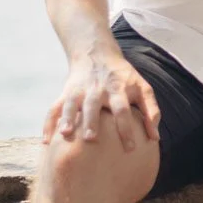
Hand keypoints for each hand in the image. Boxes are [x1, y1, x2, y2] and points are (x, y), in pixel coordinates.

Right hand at [42, 50, 160, 152]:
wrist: (97, 54)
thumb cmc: (124, 78)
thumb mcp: (142, 88)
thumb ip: (151, 111)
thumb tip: (156, 138)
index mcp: (118, 90)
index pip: (123, 110)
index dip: (126, 128)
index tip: (130, 148)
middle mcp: (97, 90)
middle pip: (93, 105)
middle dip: (91, 121)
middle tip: (91, 139)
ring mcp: (79, 90)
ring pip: (71, 104)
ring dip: (67, 118)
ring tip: (65, 134)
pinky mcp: (66, 92)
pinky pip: (55, 108)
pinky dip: (49, 123)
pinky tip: (47, 141)